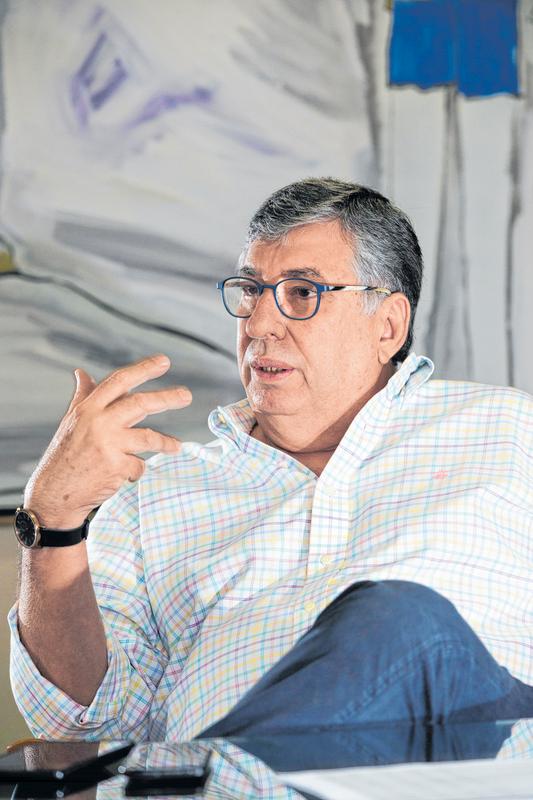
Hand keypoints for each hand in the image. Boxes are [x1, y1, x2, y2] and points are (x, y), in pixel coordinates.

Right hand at [23, 354, 191, 528]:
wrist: (54, 493)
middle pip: (140, 404)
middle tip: (186, 396)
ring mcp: (108, 445)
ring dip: (166, 443)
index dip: (143, 369)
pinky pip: (139, 465)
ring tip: (176, 446)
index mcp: (88, 408)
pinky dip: (136, 470)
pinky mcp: (116, 467)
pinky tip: (127, 474)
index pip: (119, 381)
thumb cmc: (65, 455)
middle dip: (167, 398)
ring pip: (149, 438)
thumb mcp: (71, 421)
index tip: (164, 361)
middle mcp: (98, 422)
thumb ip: (83, 396)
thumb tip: (82, 373)